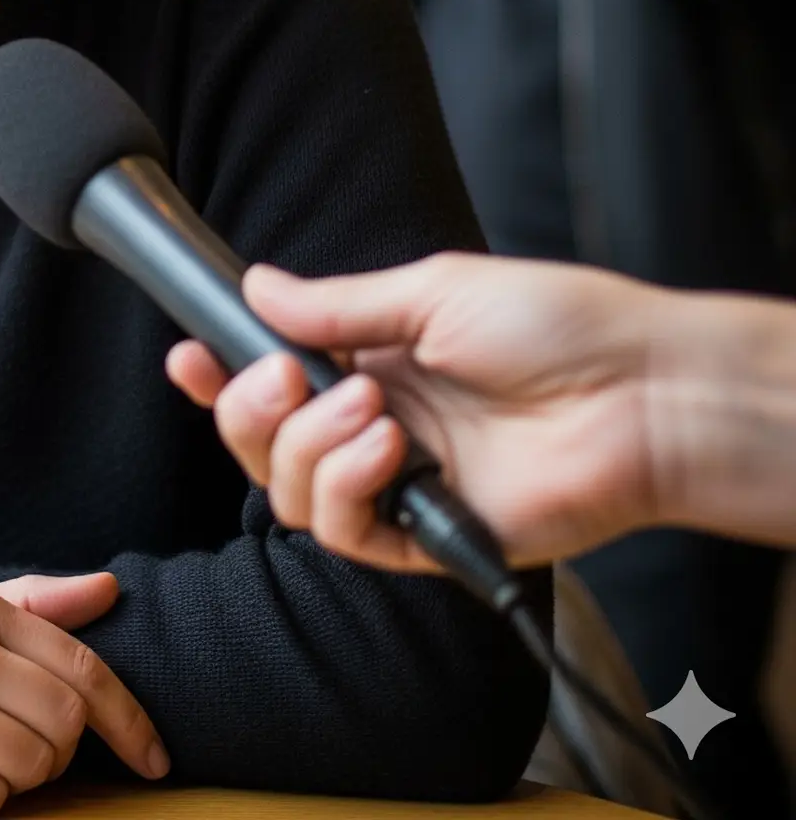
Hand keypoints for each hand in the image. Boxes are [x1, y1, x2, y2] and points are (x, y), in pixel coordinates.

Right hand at [165, 254, 670, 571]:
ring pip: (293, 493)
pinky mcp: (429, 541)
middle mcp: (376, 427)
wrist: (639, 394)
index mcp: (373, 363)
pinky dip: (348, 488)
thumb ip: (335, 304)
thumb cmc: (555, 327)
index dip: (221, 375)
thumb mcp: (430, 291)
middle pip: (264, 444)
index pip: (274, 381)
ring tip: (370, 409)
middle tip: (283, 378)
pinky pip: (348, 534)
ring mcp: (400, 486)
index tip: (189, 355)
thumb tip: (255, 286)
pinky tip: (387, 450)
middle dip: (249, 410)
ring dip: (310, 446)